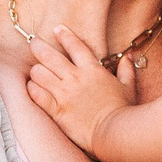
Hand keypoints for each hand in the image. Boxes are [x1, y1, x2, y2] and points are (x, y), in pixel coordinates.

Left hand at [25, 29, 133, 154]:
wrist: (115, 133)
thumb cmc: (124, 111)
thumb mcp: (129, 87)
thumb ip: (126, 70)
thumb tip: (129, 57)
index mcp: (92, 70)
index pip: (75, 46)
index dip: (64, 35)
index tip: (56, 29)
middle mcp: (75, 78)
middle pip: (49, 55)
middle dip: (38, 47)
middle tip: (33, 43)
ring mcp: (64, 94)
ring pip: (39, 73)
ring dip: (35, 70)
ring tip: (35, 70)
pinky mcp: (57, 110)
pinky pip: (37, 94)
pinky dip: (32, 89)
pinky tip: (32, 87)